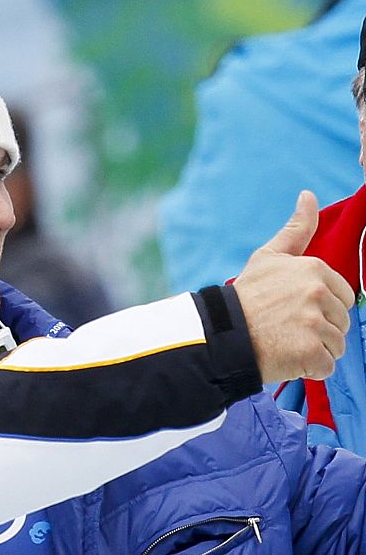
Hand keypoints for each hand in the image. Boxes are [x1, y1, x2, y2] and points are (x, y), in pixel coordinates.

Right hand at [233, 191, 354, 382]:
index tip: (289, 310)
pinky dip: (308, 368)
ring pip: (336, 346)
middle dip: (318, 330)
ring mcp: (315, 323)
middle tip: (284, 328)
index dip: (318, 308)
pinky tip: (285, 357)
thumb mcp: (268, 257)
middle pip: (341, 322)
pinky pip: (326, 366)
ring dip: (313, 350)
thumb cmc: (245, 297)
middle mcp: (318, 293)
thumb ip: (296, 229)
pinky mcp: (311, 351)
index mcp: (315, 269)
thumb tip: (308, 194)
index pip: (341, 298)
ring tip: (283, 342)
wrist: (221, 334)